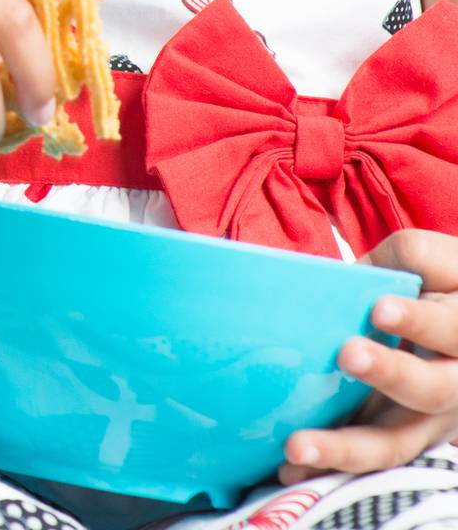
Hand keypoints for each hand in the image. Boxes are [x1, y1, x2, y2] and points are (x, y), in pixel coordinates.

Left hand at [280, 229, 457, 482]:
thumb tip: (364, 271)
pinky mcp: (398, 438)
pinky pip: (367, 460)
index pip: (451, 328)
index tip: (379, 308)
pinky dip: (330, 468)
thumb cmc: (444, 284)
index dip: (418, 320)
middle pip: (430, 390)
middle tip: (347, 353)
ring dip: (344, 449)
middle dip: (389, 373)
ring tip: (295, 447)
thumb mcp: (442, 264)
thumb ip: (413, 260)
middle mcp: (456, 385)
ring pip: (394, 444)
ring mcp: (427, 422)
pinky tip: (289, 471)